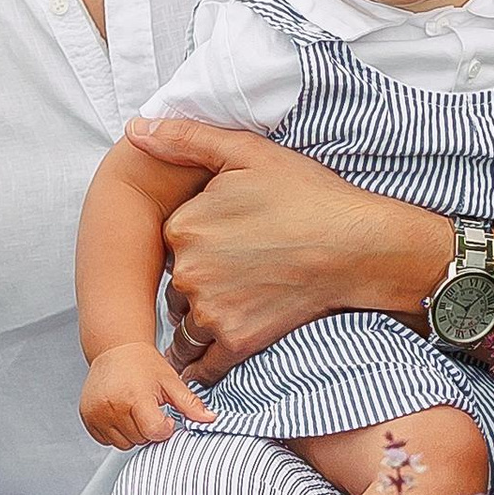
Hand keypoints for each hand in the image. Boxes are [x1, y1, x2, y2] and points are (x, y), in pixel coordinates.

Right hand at [80, 342, 214, 449]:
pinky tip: (121, 412)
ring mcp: (97, 413)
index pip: (155, 433)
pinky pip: (106, 440)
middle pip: (140, 440)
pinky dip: (116, 432)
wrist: (115, 348)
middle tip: (147, 406)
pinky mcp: (87, 416)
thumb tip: (211, 419)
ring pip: (124, 443)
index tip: (164, 414)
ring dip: (132, 432)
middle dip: (148, 428)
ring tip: (133, 408)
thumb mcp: (171, 381)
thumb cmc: (144, 363)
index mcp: (135, 397)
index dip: (164, 427)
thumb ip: (190, 403)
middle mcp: (113, 406)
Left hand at [135, 117, 443, 377]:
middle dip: (197, 283)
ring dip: (199, 322)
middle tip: (238, 272)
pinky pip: (204, 363)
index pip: (172, 243)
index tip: (227, 239)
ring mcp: (211, 311)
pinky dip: (206, 361)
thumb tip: (136, 131)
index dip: (198, 241)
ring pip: (186, 325)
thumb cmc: (306, 195)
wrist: (357, 246)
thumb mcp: (246, 152)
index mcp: (183, 227)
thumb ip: (185, 139)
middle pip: (176, 285)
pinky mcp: (237, 342)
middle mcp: (188, 273)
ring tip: (236, 307)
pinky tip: (222, 348)